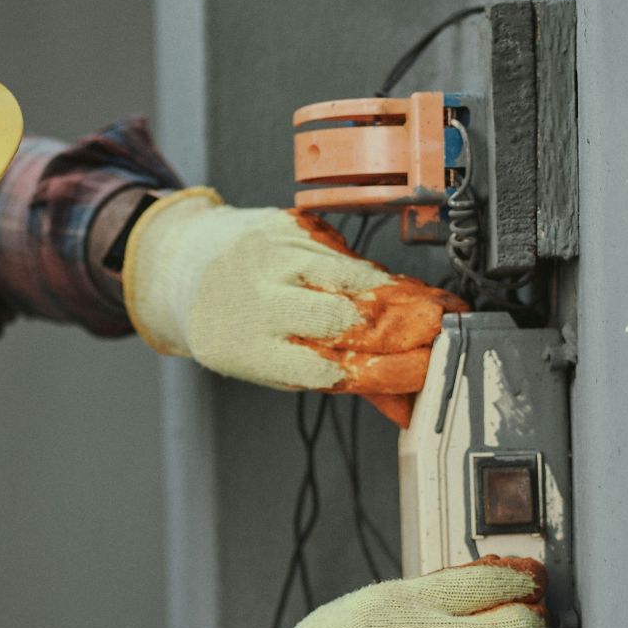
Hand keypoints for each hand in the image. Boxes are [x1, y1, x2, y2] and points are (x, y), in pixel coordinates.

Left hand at [122, 189, 465, 422]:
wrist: (186, 263)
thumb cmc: (234, 326)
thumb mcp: (271, 366)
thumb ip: (337, 379)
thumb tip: (404, 403)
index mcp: (251, 350)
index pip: (329, 367)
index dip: (385, 371)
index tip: (425, 371)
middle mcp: (258, 299)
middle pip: (346, 317)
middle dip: (403, 328)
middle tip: (442, 334)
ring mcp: (272, 256)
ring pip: (353, 277)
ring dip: (401, 296)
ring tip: (433, 309)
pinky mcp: (288, 225)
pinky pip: (345, 251)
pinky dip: (374, 272)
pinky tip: (395, 285)